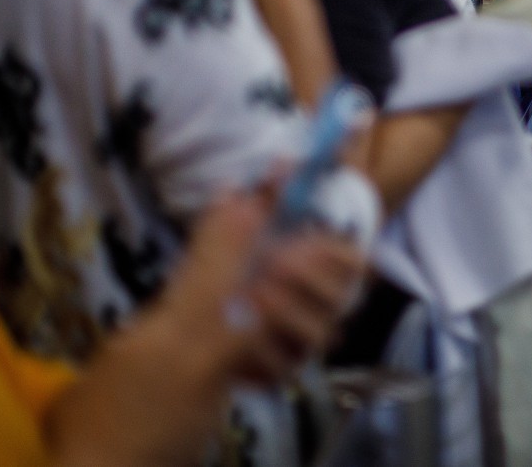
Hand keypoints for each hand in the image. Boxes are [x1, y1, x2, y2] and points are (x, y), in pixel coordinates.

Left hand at [156, 192, 364, 387]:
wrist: (178, 325)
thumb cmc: (219, 266)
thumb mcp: (237, 223)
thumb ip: (266, 195)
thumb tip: (284, 159)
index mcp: (316, 268)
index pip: (353, 261)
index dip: (335, 252)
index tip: (301, 241)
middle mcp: (318, 306)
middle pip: (343, 297)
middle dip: (312, 279)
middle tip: (274, 264)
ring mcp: (301, 341)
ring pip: (322, 334)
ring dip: (290, 314)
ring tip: (252, 296)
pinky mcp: (281, 371)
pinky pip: (286, 368)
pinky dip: (263, 352)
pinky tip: (239, 338)